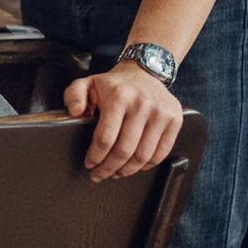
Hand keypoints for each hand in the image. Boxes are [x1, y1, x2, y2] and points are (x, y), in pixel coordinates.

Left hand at [64, 61, 183, 182]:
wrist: (144, 72)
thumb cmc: (112, 85)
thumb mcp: (86, 83)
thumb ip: (73, 96)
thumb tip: (75, 112)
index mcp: (118, 97)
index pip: (105, 138)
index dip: (96, 157)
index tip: (89, 165)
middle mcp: (141, 105)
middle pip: (124, 150)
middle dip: (109, 168)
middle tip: (100, 175)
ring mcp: (160, 113)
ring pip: (143, 155)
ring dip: (127, 170)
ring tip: (116, 173)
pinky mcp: (174, 120)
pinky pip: (161, 152)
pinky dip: (147, 165)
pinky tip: (134, 166)